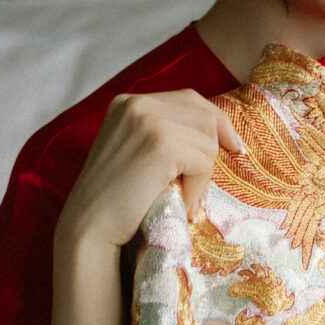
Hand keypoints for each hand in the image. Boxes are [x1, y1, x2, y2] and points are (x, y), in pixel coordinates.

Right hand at [57, 89, 243, 253]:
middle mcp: (137, 103)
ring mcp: (148, 121)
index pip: (189, 99)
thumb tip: (220, 135)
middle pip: (204, 115)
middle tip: (204, 182)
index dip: (216, 122)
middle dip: (213, 149)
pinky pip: (203, 162)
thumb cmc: (115, 196)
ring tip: (183, 196)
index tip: (234, 145)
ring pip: (207, 140)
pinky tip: (181, 202)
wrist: (89, 225)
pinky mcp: (161, 144)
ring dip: (203, 174)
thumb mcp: (137, 151)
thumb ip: (165, 133)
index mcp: (128, 102)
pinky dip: (198, 187)